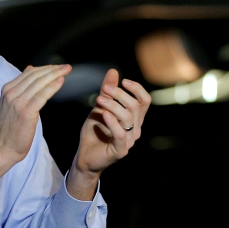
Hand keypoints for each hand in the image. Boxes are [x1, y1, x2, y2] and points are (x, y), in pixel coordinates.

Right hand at [0, 64, 71, 187]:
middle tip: (66, 66)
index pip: (29, 74)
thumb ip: (20, 88)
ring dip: (55, 74)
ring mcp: (17, 102)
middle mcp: (11, 93)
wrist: (2, 148)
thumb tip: (29, 69)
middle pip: (35, 76)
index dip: (45, 68)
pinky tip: (61, 81)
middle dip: (52, 69)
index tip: (58, 67)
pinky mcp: (26, 111)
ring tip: (67, 70)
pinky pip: (41, 95)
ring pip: (39, 83)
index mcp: (7, 90)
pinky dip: (52, 87)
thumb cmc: (9, 129)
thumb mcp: (11, 104)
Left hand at [66, 68, 150, 199]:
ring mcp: (129, 140)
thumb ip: (107, 92)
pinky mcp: (120, 150)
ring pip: (127, 118)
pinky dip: (113, 122)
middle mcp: (135, 129)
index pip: (144, 101)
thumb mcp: (100, 108)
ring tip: (99, 99)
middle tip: (104, 89)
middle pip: (135, 106)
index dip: (137, 89)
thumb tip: (113, 71)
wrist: (84, 156)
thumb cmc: (94, 132)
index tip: (123, 81)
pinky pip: (120, 134)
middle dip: (120, 94)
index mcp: (133, 119)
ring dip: (113, 105)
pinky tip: (104, 114)